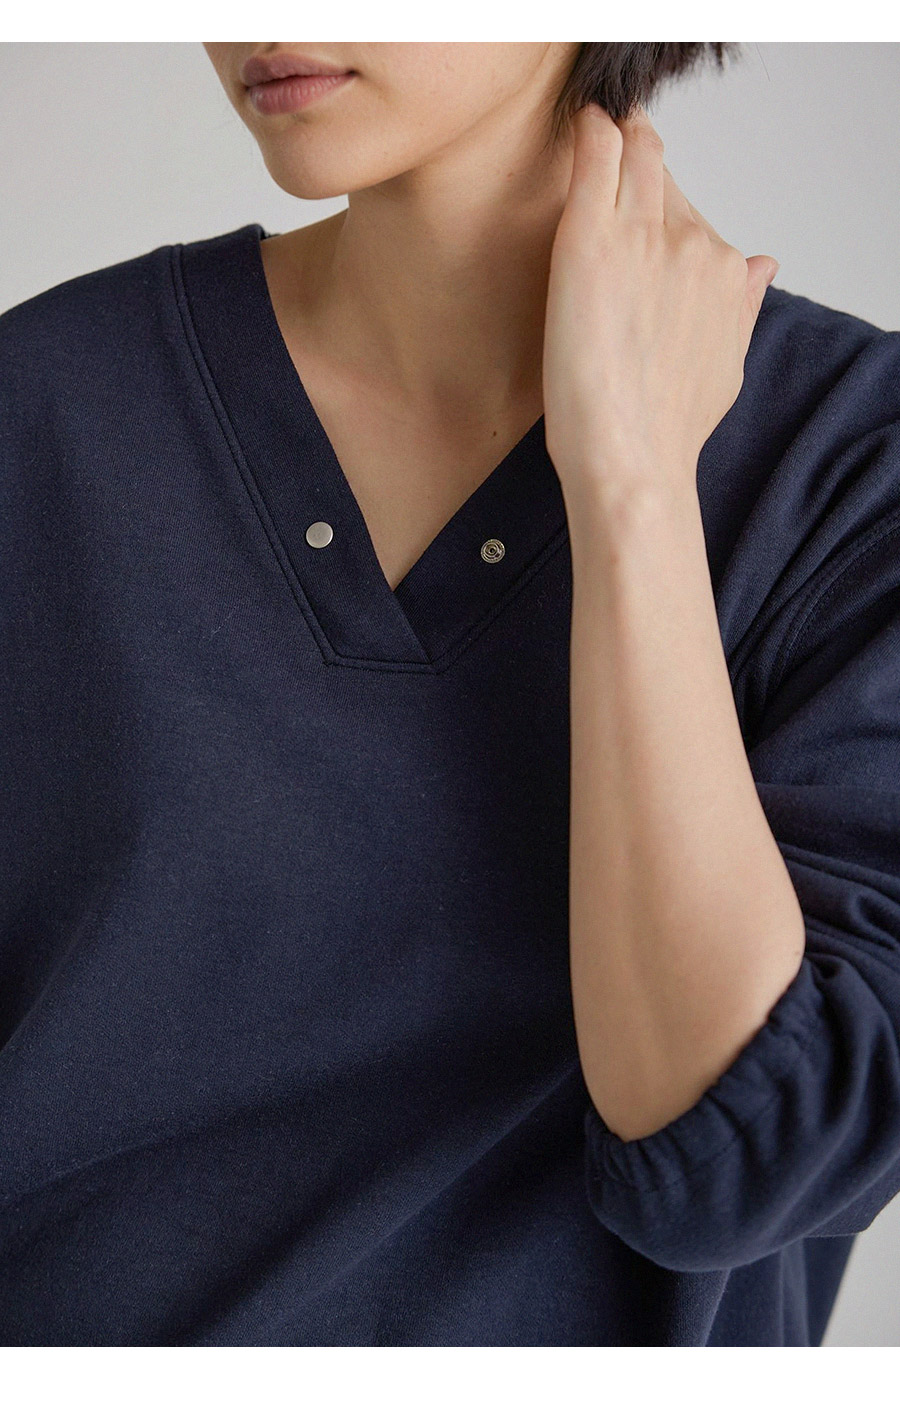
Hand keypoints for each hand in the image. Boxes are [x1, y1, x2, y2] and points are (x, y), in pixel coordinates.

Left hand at [542, 102, 778, 493]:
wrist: (632, 457)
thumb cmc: (668, 426)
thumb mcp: (726, 362)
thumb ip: (740, 307)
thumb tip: (762, 266)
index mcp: (722, 269)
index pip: (689, 210)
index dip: (660, 197)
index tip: (640, 186)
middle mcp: (691, 243)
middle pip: (661, 174)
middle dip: (638, 154)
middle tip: (612, 141)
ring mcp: (643, 237)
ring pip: (631, 157)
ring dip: (615, 138)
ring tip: (593, 127)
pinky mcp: (591, 242)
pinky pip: (595, 160)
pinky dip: (590, 135)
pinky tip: (582, 121)